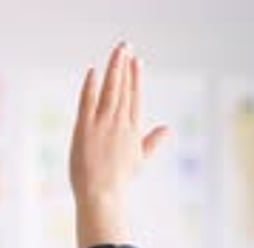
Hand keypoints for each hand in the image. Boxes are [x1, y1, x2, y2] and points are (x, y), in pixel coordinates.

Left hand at [70, 43, 167, 247]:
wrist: (102, 197)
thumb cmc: (119, 182)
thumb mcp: (139, 160)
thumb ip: (153, 141)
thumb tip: (169, 129)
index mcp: (133, 132)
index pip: (135, 99)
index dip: (136, 79)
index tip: (137, 61)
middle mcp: (120, 125)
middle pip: (123, 89)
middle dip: (125, 66)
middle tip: (126, 45)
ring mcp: (103, 125)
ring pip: (110, 90)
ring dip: (113, 68)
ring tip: (117, 51)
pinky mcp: (85, 128)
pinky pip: (88, 101)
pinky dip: (91, 85)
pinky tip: (93, 71)